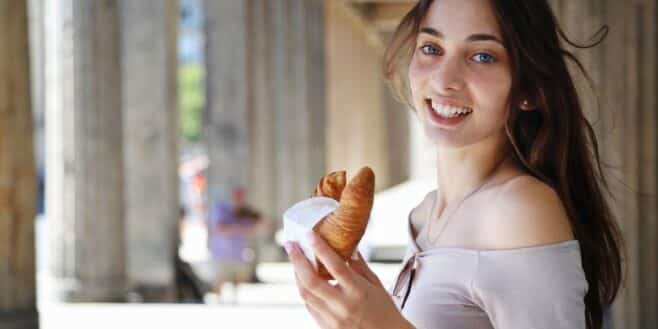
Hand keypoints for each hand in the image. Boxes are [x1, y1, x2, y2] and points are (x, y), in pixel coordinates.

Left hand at [285, 232, 413, 328]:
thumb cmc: (385, 310)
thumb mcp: (376, 284)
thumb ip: (359, 265)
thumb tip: (347, 247)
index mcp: (358, 291)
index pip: (334, 266)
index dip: (319, 248)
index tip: (308, 234)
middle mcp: (343, 305)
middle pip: (310, 280)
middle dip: (297, 260)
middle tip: (290, 245)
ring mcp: (332, 318)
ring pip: (305, 294)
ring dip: (297, 274)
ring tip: (295, 260)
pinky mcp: (326, 327)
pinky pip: (309, 306)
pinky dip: (304, 290)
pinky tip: (304, 280)